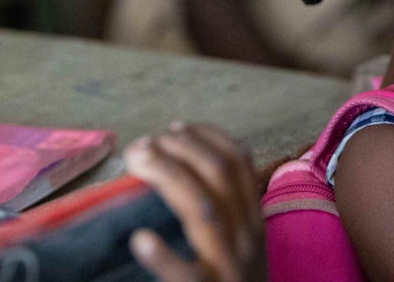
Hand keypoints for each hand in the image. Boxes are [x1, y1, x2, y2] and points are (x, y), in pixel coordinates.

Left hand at [125, 123, 265, 281]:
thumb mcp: (241, 244)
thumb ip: (224, 212)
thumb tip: (181, 167)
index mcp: (254, 220)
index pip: (239, 162)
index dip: (207, 137)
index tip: (176, 126)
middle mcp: (246, 236)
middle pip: (219, 175)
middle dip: (181, 149)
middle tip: (145, 143)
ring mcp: (229, 266)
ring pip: (203, 209)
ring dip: (169, 177)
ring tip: (139, 162)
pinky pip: (187, 275)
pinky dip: (163, 256)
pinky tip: (140, 239)